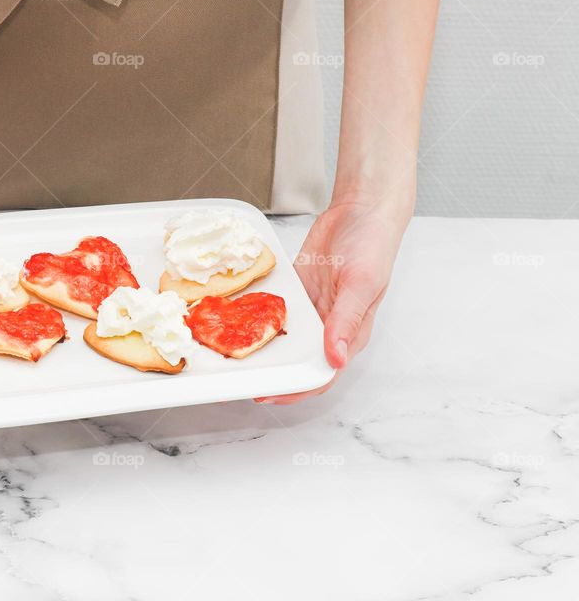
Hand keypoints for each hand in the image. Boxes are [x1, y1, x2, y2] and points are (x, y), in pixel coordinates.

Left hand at [255, 197, 409, 403]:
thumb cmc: (373, 246)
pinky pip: (276, 310)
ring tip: (231, 352)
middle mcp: (328, 327)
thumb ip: (346, 321)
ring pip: (285, 338)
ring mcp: (312, 308)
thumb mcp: (361, 283)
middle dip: (271, 372)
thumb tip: (336, 359)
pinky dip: (259, 316)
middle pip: (297, 360)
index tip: (267, 394)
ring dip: (262, 346)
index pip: (322, 374)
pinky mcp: (299, 290)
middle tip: (238, 376)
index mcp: (349, 333)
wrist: (362, 208)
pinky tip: (237, 319)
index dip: (295, 389)